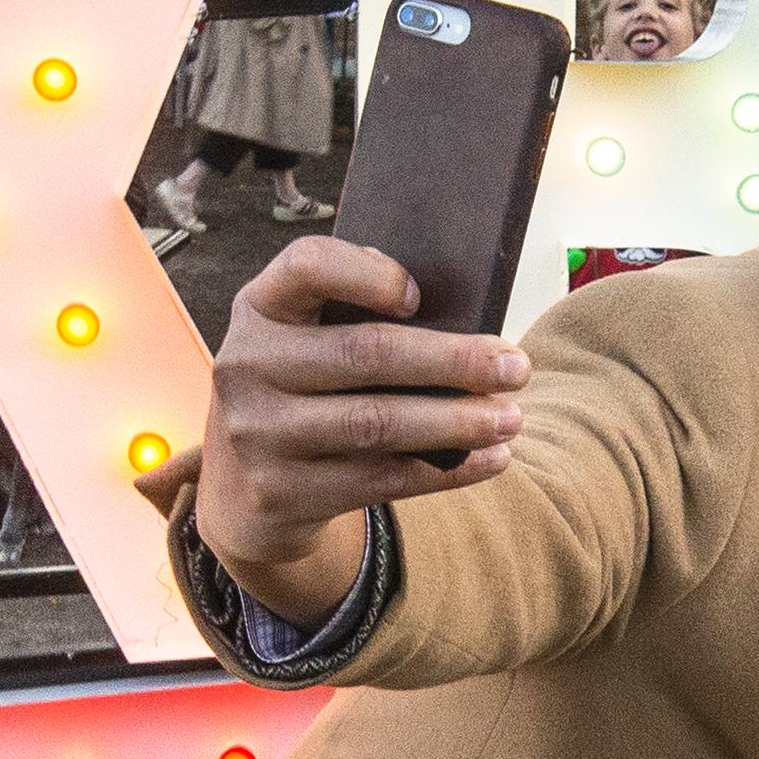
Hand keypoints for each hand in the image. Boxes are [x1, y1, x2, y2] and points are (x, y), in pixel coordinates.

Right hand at [195, 237, 527, 623]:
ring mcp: (258, 434)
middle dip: (453, 361)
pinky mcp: (282, 493)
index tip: (419, 294)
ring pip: (377, 424)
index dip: (368, 272)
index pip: (307, 265)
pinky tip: (491, 460)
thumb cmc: (302, 393)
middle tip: (516, 368)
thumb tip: (466, 329)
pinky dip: (447, 471)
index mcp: (260, 308)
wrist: (242, 491)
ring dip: (458, 422)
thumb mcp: (302, 343)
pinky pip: (381, 480)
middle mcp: (247, 366)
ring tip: (511, 419)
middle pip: (364, 353)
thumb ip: (354, 319)